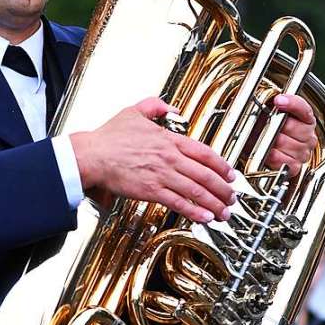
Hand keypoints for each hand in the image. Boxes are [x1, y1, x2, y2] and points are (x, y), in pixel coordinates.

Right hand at [70, 97, 235, 222]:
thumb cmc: (109, 137)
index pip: (204, 152)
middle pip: (206, 174)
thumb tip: (171, 108)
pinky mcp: (152, 191)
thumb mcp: (134, 111)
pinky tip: (205, 218)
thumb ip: (156, 106)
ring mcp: (162, 175)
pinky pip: (179, 203)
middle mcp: (170, 157)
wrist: (92, 155)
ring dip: (214, 203)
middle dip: (223, 188)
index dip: (221, 165)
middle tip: (232, 197)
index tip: (230, 174)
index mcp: (169, 139)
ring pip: (196, 191)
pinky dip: (195, 212)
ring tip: (224, 212)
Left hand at [266, 94, 317, 177]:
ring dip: (271, 141)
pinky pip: (284, 161)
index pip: (303, 108)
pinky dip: (273, 156)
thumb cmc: (266, 129)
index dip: (291, 103)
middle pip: (292, 127)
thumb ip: (275, 103)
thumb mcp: (271, 112)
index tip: (278, 100)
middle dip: (275, 126)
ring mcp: (303, 152)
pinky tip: (268, 152)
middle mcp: (308, 136)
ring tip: (264, 139)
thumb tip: (275, 99)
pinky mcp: (296, 167)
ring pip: (285, 143)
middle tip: (265, 125)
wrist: (261, 149)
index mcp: (306, 119)